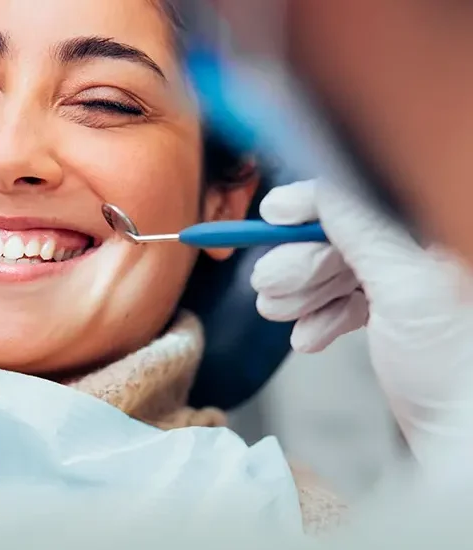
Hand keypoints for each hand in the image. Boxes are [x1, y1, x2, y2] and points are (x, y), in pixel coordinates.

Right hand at [251, 179, 472, 471]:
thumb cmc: (456, 374)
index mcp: (436, 233)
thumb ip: (364, 233)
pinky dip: (321, 318)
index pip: (364, 198)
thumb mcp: (407, 289)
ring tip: (280, 314)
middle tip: (268, 284)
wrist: (464, 443)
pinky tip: (309, 337)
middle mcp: (425, 253)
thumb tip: (321, 189)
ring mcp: (411, 287)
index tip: (271, 214)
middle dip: (300, 263)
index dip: (314, 204)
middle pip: (343, 237)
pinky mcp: (396, 318)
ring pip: (338, 272)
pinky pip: (346, 303)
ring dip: (302, 294)